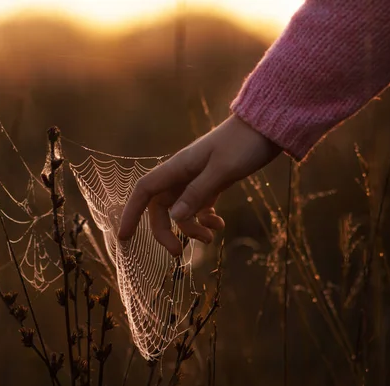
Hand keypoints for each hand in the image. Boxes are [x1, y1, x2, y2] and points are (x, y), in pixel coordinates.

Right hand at [117, 115, 281, 255]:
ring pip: (181, 210)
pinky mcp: (212, 183)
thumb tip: (174, 218)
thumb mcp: (222, 170)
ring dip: (190, 229)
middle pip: (161, 207)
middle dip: (165, 231)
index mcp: (178, 167)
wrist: (266, 128)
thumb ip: (197, 193)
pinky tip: (219, 225)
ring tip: (211, 237)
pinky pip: (199, 207)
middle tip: (177, 253)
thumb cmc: (243, 144)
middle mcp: (182, 173)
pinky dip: (206, 220)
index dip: (131, 213)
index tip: (124, 237)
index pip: (144, 191)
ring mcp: (197, 179)